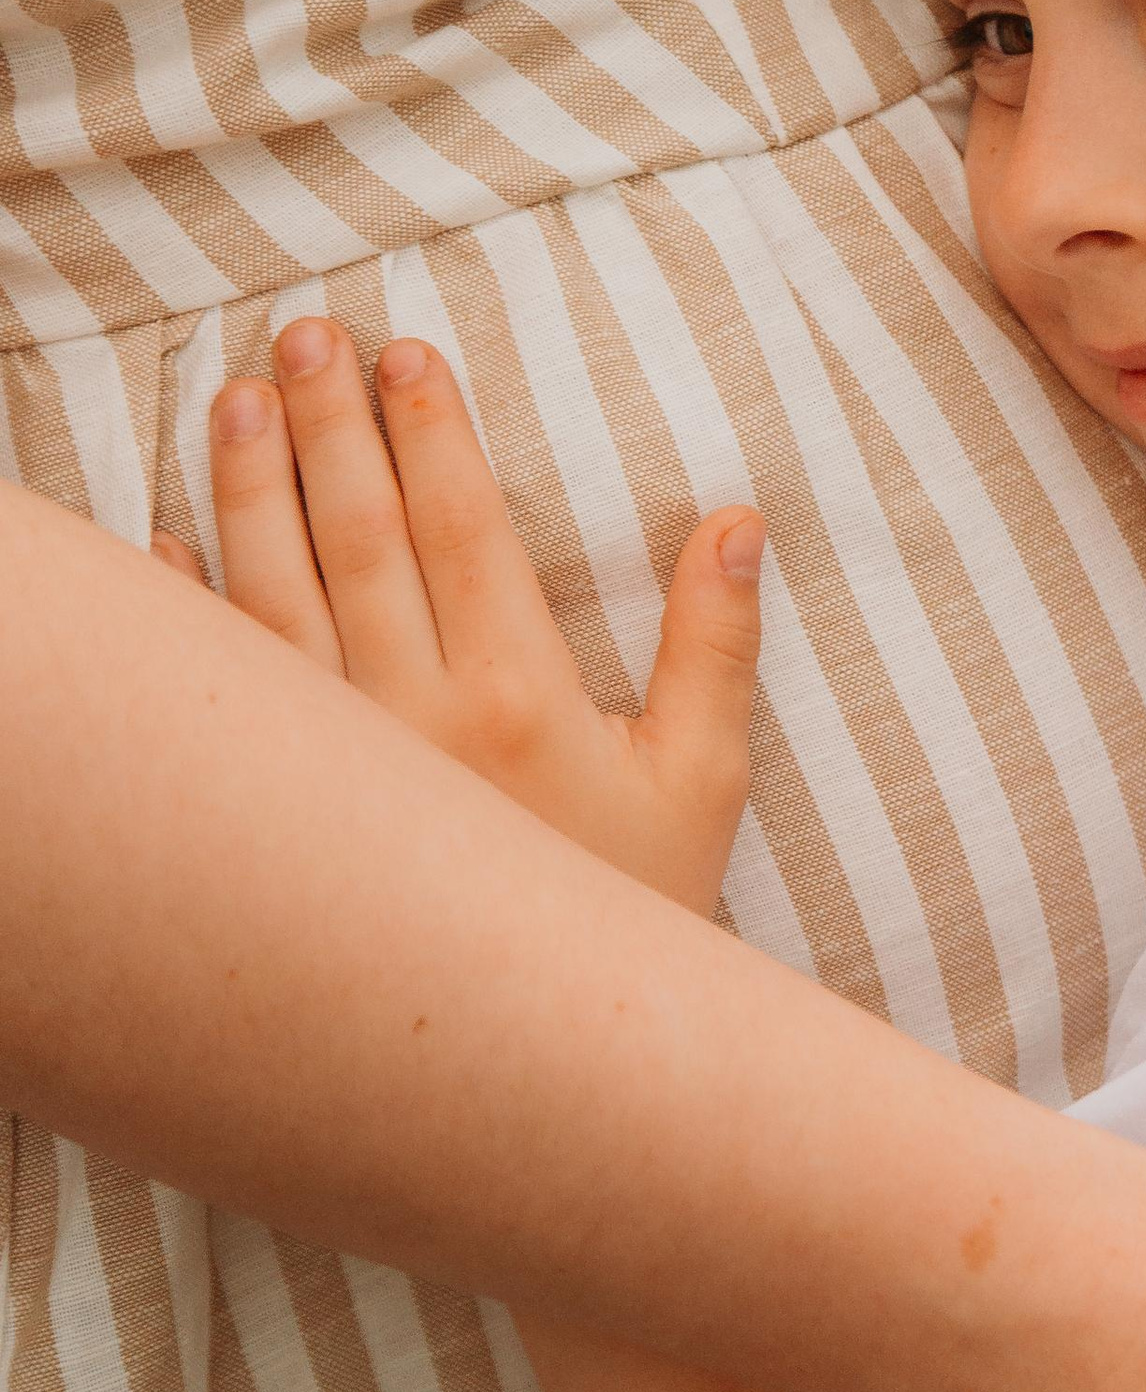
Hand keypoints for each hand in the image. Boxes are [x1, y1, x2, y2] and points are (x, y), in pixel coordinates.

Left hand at [161, 317, 760, 916]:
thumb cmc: (632, 913)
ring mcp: (334, 766)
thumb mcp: (702, 783)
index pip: (461, 526)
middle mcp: (412, 719)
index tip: (403, 352)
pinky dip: (185, 611)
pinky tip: (164, 540)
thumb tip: (735, 520)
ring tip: (231, 398)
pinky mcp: (286, 809)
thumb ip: (715, 646)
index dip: (429, 430)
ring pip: (271, 595)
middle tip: (301, 335)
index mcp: (518, 697)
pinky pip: (223, 692)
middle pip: (355, 537)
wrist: (538, 1057)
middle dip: (327, 424)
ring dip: (246, 487)